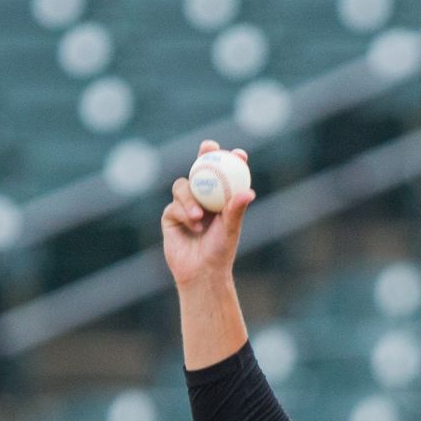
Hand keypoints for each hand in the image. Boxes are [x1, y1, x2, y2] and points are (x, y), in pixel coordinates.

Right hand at [161, 139, 254, 289]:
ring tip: (199, 215)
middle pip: (200, 170)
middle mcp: (202, 199)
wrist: (200, 272)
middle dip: (204, 155)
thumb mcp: (231, 229)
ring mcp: (185, 206)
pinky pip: (174, 205)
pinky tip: (193, 226)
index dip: (230, 160)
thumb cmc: (220, 252)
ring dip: (190, 197)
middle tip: (209, 147)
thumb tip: (249, 192)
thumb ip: (236, 209)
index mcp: (220, 200)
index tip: (239, 153)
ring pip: (183, 186)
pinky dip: (184, 213)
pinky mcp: (171, 216)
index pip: (225, 175)